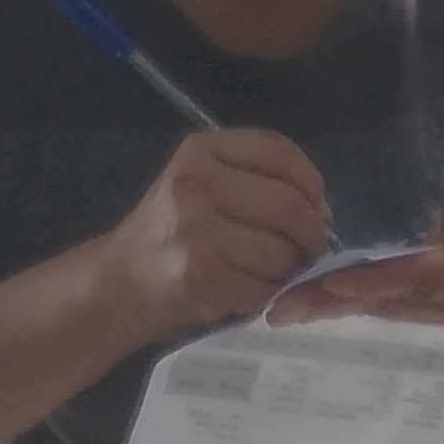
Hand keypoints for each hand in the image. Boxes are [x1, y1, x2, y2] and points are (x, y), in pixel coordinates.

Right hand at [100, 128, 332, 341]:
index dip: (312, 182)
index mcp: (202, 150)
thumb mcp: (203, 179)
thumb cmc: (173, 228)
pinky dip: (272, 293)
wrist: (123, 278)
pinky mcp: (202, 278)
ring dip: (293, 268)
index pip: (280, 153)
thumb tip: (320, 207)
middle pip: (290, 206)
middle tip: (309, 248)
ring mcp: (196, 233)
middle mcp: (196, 184)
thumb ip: (256, 178)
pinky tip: (257, 287)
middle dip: (312, 234)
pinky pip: (266, 287)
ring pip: (282, 252)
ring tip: (279, 269)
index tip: (316, 205)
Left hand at [269, 197, 443, 362]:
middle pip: (376, 301)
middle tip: (272, 311)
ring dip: (326, 309)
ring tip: (276, 308)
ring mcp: (437, 314)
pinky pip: (383, 309)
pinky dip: (347, 305)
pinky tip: (313, 300)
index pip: (412, 276)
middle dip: (325, 304)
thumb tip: (432, 221)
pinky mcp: (433, 315)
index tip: (329, 281)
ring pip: (373, 309)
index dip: (370, 279)